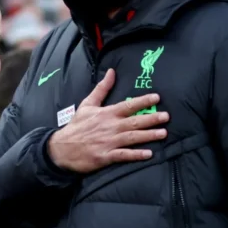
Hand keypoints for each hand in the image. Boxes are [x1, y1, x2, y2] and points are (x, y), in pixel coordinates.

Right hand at [46, 69, 168, 173]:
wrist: (61, 148)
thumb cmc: (76, 126)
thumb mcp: (87, 104)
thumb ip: (102, 89)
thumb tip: (112, 72)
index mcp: (106, 114)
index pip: (128, 105)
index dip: (143, 101)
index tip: (157, 98)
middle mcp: (110, 127)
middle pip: (134, 122)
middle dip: (151, 119)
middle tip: (166, 116)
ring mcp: (108, 142)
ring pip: (132, 138)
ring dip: (148, 135)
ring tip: (163, 133)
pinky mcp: (105, 156)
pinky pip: (124, 155)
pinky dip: (136, 155)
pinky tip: (148, 154)